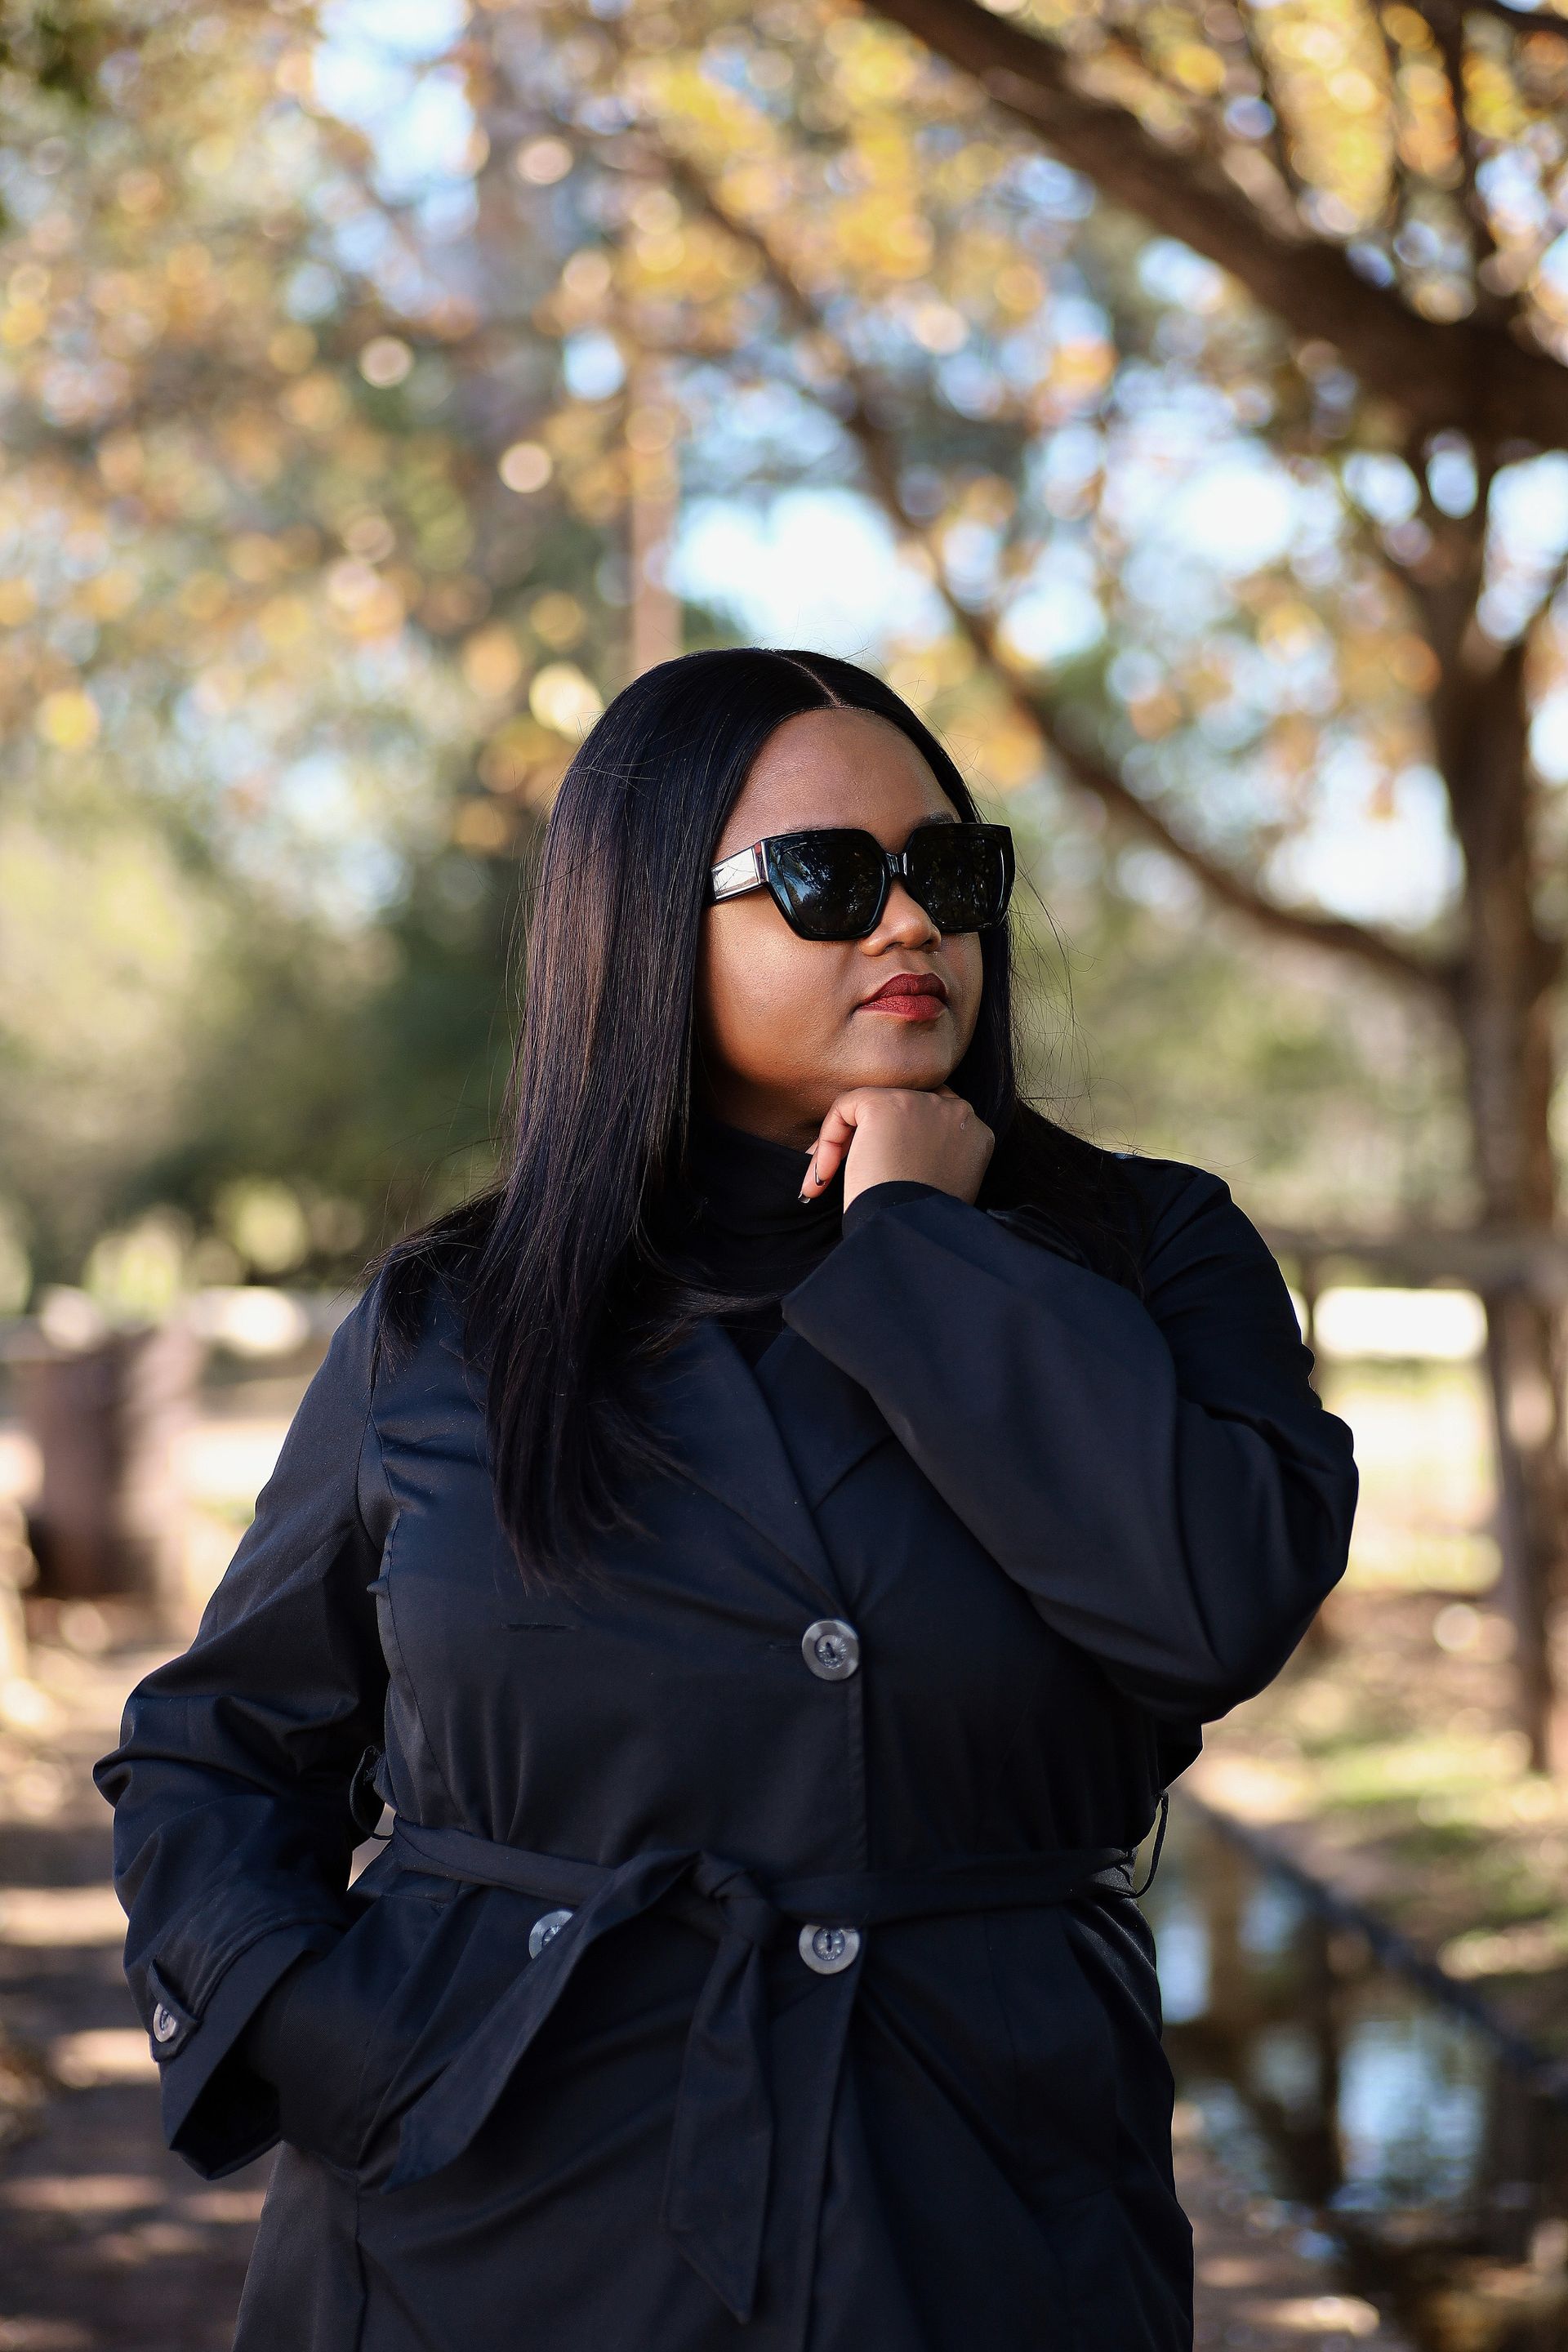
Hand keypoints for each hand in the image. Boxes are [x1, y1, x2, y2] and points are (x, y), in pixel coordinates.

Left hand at [800, 1086, 993, 1212]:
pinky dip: (828, 1139)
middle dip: (873, 1135)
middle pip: (905, 1104)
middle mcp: (955, 1110)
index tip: (881, 1167)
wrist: (909, 1231)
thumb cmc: (924, 1224)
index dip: (904, 1137)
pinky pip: (845, 1108)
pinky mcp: (884, 1105)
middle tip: (848, 1172)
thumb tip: (905, 1158)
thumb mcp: (948, 1189)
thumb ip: (938, 1162)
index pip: (936, 1117)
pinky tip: (822, 1175)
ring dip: (844, 1143)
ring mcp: (920, 1103)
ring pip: (872, 1107)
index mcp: (977, 1134)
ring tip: (826, 1180)